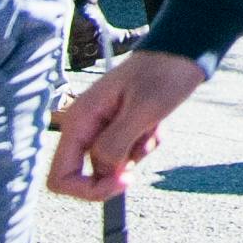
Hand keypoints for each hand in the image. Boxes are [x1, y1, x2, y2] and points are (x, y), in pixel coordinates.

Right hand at [46, 50, 207, 199]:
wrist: (183, 52)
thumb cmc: (164, 73)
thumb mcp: (143, 109)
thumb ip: (116, 143)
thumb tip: (102, 172)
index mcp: (79, 120)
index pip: (60, 177)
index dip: (87, 190)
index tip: (122, 181)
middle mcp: (85, 127)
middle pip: (89, 175)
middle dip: (120, 168)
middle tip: (144, 142)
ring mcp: (101, 128)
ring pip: (112, 166)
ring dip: (137, 152)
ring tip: (152, 124)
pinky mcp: (119, 129)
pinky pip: (128, 154)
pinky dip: (145, 145)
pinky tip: (155, 123)